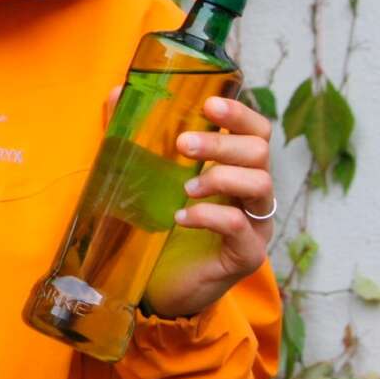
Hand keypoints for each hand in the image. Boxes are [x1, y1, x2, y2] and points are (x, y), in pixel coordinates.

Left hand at [122, 92, 274, 319]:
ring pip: (260, 185)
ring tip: (185, 189)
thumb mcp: (144, 174)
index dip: (239, 114)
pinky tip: (181, 217)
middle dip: (221, 143)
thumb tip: (119, 91)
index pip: (256, 130)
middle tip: (182, 147)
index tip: (208, 106)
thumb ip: (134, 134)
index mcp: (235, 168)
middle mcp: (252, 193)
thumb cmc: (159, 226)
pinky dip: (210, 216)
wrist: (157, 287)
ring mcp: (254, 225)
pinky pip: (240, 228)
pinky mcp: (246, 256)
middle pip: (261, 151)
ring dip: (220, 178)